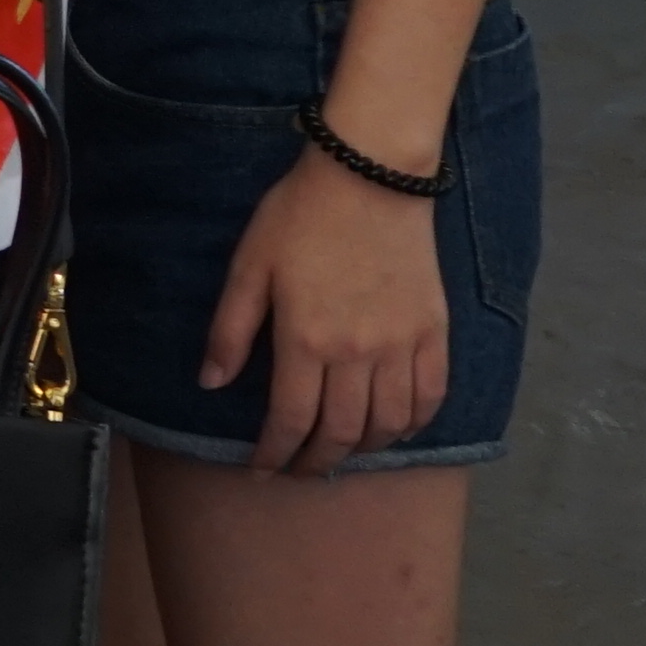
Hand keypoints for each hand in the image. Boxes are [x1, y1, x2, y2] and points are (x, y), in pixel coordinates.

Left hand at [198, 149, 453, 470]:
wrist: (371, 175)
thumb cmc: (300, 217)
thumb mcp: (249, 267)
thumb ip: (230, 330)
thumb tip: (210, 384)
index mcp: (306, 339)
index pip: (291, 420)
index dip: (275, 453)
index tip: (262, 468)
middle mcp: (359, 352)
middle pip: (342, 432)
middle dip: (317, 462)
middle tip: (299, 470)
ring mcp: (403, 344)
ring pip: (390, 423)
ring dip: (363, 449)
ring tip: (341, 452)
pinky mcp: (435, 330)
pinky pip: (432, 395)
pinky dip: (414, 424)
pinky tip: (394, 429)